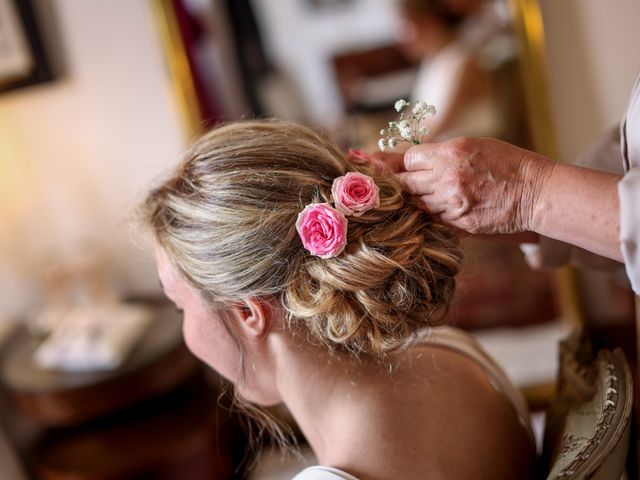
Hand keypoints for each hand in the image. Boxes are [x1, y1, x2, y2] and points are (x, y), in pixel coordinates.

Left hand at [395, 137, 554, 233]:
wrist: (536, 192)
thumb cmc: (508, 164)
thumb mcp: (475, 146)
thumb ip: (443, 153)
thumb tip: (415, 161)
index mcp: (450, 153)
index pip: (409, 160)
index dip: (408, 164)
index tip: (413, 167)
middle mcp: (446, 178)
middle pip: (406, 183)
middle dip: (406, 183)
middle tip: (410, 184)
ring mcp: (451, 203)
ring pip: (417, 204)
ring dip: (420, 201)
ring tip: (433, 195)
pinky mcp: (459, 223)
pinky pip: (434, 219)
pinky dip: (435, 214)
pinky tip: (446, 207)